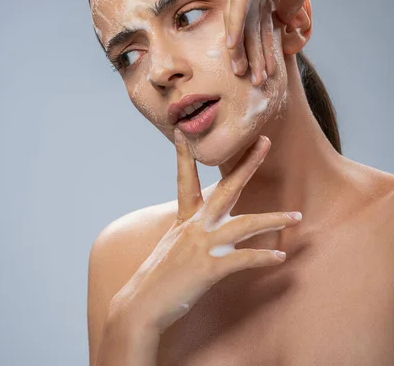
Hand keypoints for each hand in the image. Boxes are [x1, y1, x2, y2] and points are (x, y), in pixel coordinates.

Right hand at [110, 132, 300, 334]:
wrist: (141, 305)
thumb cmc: (159, 277)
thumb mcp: (172, 244)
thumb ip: (189, 230)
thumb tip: (202, 224)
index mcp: (185, 219)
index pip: (186, 179)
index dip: (184, 156)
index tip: (183, 132)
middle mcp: (195, 226)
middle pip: (226, 188)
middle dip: (247, 165)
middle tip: (265, 142)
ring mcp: (202, 245)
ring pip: (245, 224)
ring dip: (274, 219)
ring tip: (296, 216)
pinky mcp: (209, 268)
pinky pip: (243, 259)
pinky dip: (263, 257)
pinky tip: (280, 256)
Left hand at [224, 0, 343, 84]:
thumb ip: (291, 1)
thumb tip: (284, 20)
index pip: (258, 20)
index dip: (260, 46)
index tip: (263, 68)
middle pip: (247, 22)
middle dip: (247, 51)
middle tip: (247, 77)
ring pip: (240, 17)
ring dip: (241, 45)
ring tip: (242, 70)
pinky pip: (240, 3)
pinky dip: (236, 25)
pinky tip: (232, 45)